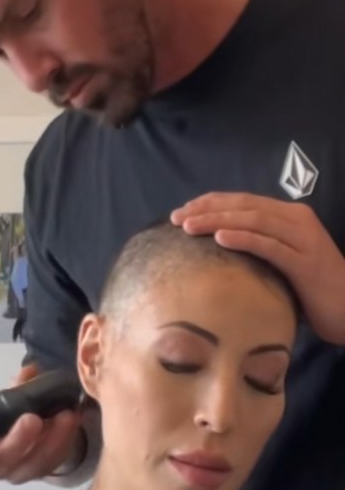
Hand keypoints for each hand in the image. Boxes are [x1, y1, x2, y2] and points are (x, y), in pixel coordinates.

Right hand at [0, 364, 83, 483]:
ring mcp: (21, 473)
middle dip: (17, 441)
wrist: (29, 438)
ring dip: (49, 441)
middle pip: (2, 464)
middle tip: (31, 419)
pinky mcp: (45, 470)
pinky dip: (65, 439)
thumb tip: (27, 373)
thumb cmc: (5, 418)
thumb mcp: (6, 401)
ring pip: (34, 465)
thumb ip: (14, 388)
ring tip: (63, 415)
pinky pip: (56, 459)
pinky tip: (72, 417)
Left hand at [171, 192, 344, 343]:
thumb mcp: (282, 261)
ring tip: (189, 226)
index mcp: (289, 216)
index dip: (211, 202)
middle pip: (244, 206)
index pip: (244, 201)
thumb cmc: (313, 289)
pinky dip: (243, 239)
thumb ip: (259, 248)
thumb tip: (219, 248)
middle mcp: (296, 220)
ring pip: (254, 221)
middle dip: (207, 209)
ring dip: (217, 221)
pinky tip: (220, 238)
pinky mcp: (305, 263)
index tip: (183, 210)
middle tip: (176, 217)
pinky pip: (270, 246)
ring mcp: (302, 239)